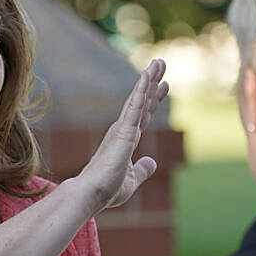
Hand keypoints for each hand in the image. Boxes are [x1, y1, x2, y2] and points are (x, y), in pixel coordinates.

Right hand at [76, 58, 167, 211]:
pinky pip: (135, 105)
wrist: (91, 193)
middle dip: (152, 82)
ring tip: (158, 62)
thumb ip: (142, 169)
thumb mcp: (131, 180)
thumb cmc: (106, 190)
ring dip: (149, 79)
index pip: (143, 116)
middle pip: (142, 102)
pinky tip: (148, 75)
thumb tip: (152, 161)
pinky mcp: (123, 131)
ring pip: (139, 99)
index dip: (154, 100)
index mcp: (125, 141)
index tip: (164, 86)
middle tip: (160, 63)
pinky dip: (142, 89)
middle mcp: (123, 131)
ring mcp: (122, 129)